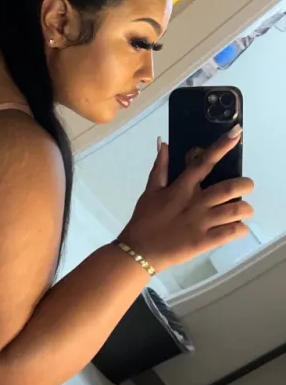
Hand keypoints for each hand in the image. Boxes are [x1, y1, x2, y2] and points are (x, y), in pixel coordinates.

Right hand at [120, 127, 253, 272]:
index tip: (236, 132)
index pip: (204, 162)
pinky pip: (233, 232)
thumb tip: (163, 143)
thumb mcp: (150, 191)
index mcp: (182, 188)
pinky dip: (240, 228)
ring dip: (245, 209)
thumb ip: (159, 167)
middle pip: (231, 187)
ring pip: (237, 210)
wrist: (139, 251)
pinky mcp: (205, 242)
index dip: (222, 146)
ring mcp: (202, 223)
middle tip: (245, 189)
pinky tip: (236, 228)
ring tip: (241, 211)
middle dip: (245, 185)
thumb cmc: (144, 221)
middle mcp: (195, 203)